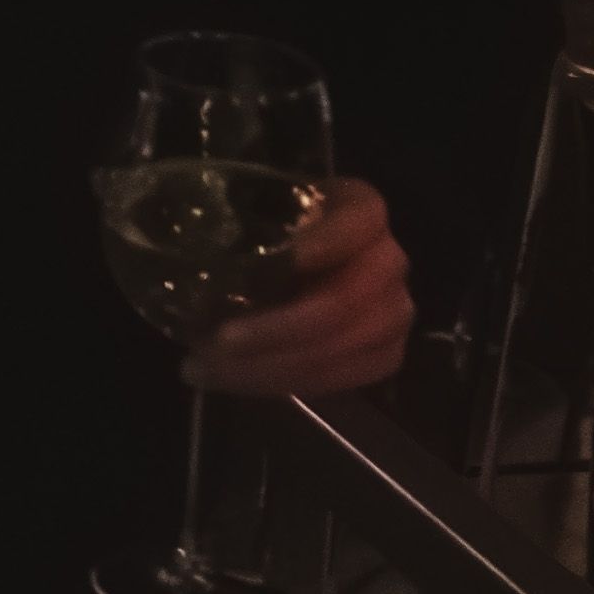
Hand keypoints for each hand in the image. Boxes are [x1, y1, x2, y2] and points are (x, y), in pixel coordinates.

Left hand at [182, 177, 418, 405]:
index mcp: (362, 210)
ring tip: (208, 369)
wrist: (303, 266)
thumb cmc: (272, 232)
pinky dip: (285, 383)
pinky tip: (238, 380)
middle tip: (217, 342)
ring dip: (271, 367)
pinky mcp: (386, 353)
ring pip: (341, 349)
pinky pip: (342, 379)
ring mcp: (394, 311)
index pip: (358, 221)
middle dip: (277, 330)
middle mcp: (389, 260)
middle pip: (344, 302)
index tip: (284, 261)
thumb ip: (248, 232)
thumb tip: (199, 273)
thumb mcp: (259, 216)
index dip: (325, 242)